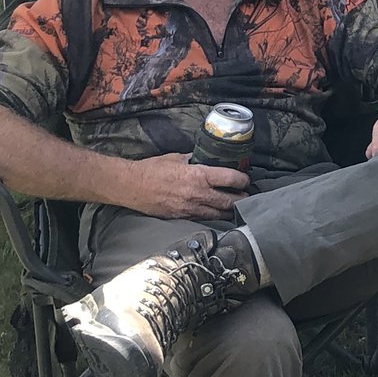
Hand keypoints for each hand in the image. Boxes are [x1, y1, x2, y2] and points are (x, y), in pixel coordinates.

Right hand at [126, 153, 249, 220]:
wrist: (130, 186)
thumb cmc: (152, 169)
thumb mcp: (177, 158)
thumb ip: (195, 159)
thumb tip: (207, 157)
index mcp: (199, 176)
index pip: (231, 179)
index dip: (243, 180)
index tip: (246, 179)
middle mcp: (197, 194)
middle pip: (229, 201)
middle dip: (241, 199)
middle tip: (247, 196)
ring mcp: (189, 208)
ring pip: (218, 214)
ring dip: (229, 211)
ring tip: (236, 207)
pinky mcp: (181, 217)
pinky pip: (202, 218)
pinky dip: (212, 216)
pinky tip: (217, 214)